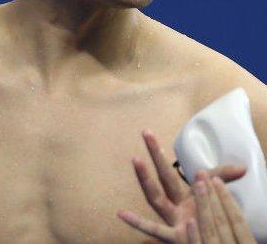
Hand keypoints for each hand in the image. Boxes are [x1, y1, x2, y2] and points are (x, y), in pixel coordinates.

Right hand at [117, 130, 247, 242]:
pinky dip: (136, 222)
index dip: (175, 156)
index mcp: (189, 197)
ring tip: (135, 159)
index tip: (154, 134)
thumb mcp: (216, 200)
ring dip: (145, 178)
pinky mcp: (172, 237)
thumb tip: (244, 167)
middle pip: (165, 176)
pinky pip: (152, 230)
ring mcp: (172, 219)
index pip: (187, 172)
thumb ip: (223, 183)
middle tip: (147, 132)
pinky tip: (121, 213)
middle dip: (157, 155)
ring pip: (155, 196)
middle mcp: (177, 206)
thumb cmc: (211, 224)